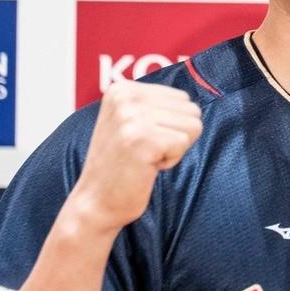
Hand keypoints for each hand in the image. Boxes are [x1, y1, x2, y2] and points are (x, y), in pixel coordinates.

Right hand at [69, 81, 202, 233]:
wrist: (96, 201)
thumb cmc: (122, 165)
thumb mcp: (133, 122)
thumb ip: (157, 105)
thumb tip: (193, 102)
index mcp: (122, 89)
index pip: (183, 98)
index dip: (171, 126)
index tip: (143, 140)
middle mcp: (124, 97)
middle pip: (191, 110)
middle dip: (176, 136)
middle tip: (145, 151)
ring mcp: (131, 116)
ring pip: (192, 126)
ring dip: (174, 149)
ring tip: (145, 157)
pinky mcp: (141, 138)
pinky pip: (183, 143)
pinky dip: (171, 161)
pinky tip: (146, 166)